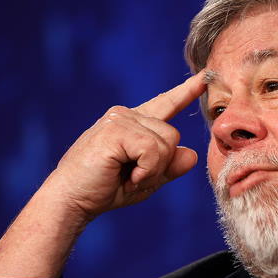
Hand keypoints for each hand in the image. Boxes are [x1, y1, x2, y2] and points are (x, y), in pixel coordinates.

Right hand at [45, 71, 205, 220]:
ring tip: (128, 176)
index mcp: (134, 123)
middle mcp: (126, 115)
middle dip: (162, 164)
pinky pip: (153, 149)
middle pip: (173, 134)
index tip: (204, 78)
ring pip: (166, 142)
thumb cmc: (105, 189)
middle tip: (135, 177)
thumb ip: (169, 166)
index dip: (186, 92)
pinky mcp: (115, 129)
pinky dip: (146, 170)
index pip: (166, 104)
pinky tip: (128, 176)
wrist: (73, 199)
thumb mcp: (148, 179)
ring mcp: (119, 119)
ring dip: (153, 169)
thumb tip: (191, 153)